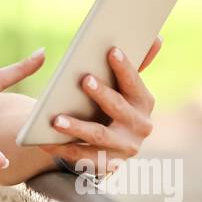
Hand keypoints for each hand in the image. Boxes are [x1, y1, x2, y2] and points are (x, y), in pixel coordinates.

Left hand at [42, 36, 161, 176]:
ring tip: (55, 119)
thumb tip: (157, 36)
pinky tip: (44, 140)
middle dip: (101, 93)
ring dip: (77, 127)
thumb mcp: (126, 87)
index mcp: (145, 102)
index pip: (134, 83)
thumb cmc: (115, 104)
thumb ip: (138, 63)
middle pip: (118, 108)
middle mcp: (140, 126)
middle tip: (84, 79)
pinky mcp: (108, 165)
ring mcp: (124, 148)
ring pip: (98, 135)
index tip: (111, 50)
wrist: (113, 147)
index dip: (124, 67)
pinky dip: (63, 148)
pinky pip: (82, 157)